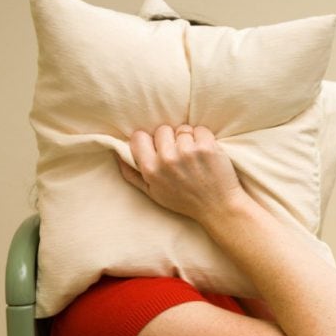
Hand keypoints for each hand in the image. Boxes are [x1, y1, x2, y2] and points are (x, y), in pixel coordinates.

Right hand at [117, 124, 245, 223]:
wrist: (218, 207)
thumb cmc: (185, 201)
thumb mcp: (153, 193)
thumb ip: (132, 174)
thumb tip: (117, 154)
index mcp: (151, 169)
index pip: (139, 137)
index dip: (149, 140)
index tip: (158, 148)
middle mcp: (167, 159)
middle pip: (162, 130)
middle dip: (170, 139)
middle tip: (180, 155)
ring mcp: (188, 151)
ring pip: (182, 129)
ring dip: (189, 139)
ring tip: (195, 156)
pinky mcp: (207, 147)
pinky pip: (200, 129)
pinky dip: (204, 138)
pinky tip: (206, 153)